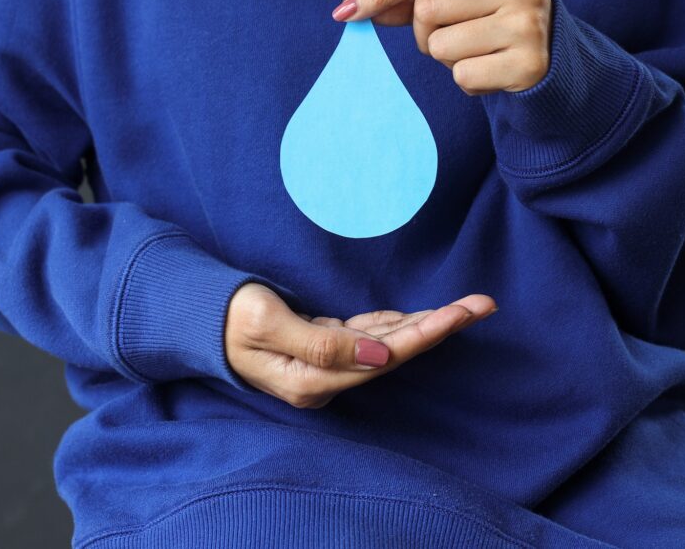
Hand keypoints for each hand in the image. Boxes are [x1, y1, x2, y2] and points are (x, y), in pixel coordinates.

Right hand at [225, 282, 497, 408]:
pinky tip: (421, 314)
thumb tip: (382, 357)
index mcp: (315, 380)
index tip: (461, 314)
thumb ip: (322, 344)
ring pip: (389, 344)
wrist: (200, 321)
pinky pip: (370, 337)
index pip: (385, 357)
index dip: (426, 334)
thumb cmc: (229, 318)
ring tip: (468, 307)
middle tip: (484, 304)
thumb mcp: (268, 325)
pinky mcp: (325, 350)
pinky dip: (397, 322)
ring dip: (426, 323)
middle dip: (441, 326)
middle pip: (397, 353)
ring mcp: (328, 366)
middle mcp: (328, 379)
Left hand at [331, 0, 552, 94]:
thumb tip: (352, 5)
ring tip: (479, 54)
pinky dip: (468, 81)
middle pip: (427, 10)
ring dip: (448, 60)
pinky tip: (492, 73)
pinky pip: (462, 76)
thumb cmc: (496, 25)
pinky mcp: (528, 65)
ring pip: (441, 47)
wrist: (556, 62)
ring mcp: (527, 25)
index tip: (346, 11)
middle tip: (455, 38)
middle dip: (426, 33)